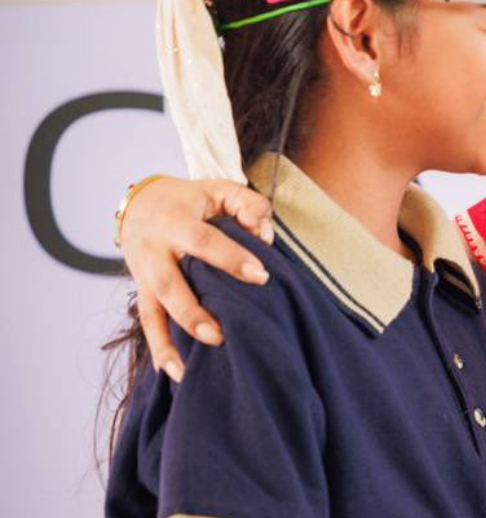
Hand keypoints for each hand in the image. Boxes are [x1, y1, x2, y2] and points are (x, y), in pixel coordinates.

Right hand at [119, 176, 273, 381]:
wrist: (142, 205)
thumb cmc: (192, 200)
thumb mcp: (219, 189)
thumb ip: (247, 203)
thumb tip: (263, 232)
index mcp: (174, 221)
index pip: (203, 241)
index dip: (231, 258)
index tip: (261, 276)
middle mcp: (153, 251)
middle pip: (170, 285)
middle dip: (194, 311)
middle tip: (225, 333)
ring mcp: (143, 275)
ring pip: (153, 312)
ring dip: (173, 341)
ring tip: (197, 367)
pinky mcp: (142, 293)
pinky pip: (148, 326)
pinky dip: (161, 352)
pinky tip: (177, 376)